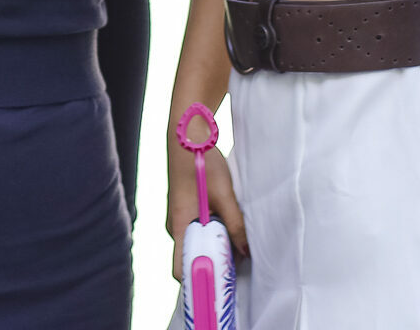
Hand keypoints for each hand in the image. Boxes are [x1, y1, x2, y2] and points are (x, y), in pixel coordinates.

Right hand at [166, 141, 246, 281]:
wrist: (187, 136)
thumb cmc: (201, 164)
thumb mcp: (224, 196)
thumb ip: (235, 225)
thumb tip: (246, 252)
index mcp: (178, 226)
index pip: (179, 268)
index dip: (197, 279)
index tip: (217, 284)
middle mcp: (174, 225)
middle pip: (190, 256)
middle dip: (211, 262)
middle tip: (235, 264)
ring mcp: (178, 216)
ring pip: (195, 241)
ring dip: (213, 244)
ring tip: (234, 242)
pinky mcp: (184, 208)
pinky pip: (196, 228)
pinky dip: (210, 231)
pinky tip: (227, 223)